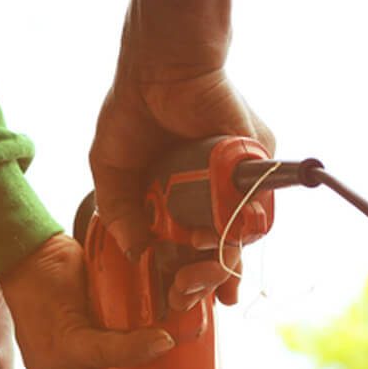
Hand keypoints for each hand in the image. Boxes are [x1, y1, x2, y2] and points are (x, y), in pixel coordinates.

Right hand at [90, 0, 274, 309]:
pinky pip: (250, 211)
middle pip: (218, 251)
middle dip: (204, 282)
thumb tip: (136, 255)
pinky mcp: (255, 166)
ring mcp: (237, 182)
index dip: (184, 277)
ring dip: (220, 267)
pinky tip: (212, 250)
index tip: (175, 301)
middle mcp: (212, 194)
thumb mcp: (112, 172)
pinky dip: (232, 234)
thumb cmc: (133, 111)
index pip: (189, 248)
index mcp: (180, 200)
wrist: (159, 67)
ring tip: (197, 284)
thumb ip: (120, 214)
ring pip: (238, 238)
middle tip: (185, 298)